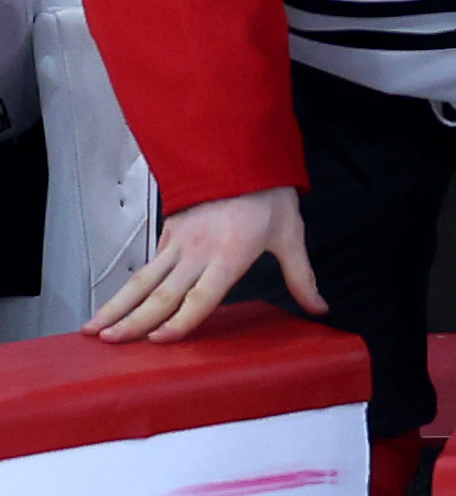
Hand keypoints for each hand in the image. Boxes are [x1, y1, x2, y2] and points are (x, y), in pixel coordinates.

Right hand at [89, 186, 319, 342]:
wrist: (242, 152)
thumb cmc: (269, 196)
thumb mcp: (291, 236)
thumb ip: (302, 277)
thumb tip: (320, 309)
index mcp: (230, 255)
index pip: (201, 296)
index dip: (180, 321)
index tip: (158, 341)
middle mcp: (198, 251)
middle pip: (162, 293)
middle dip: (133, 321)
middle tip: (110, 343)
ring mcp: (179, 241)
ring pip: (143, 279)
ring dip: (116, 305)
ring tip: (94, 329)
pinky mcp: (169, 231)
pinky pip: (148, 264)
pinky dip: (129, 287)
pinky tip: (114, 305)